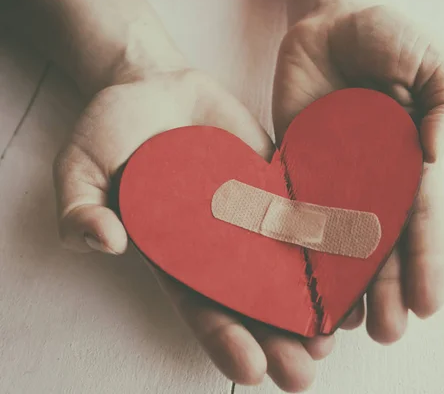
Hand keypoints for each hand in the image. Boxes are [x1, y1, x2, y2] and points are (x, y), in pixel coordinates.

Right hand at [53, 70, 333, 390]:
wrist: (158, 86)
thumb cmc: (113, 129)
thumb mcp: (81, 165)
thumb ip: (81, 206)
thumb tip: (104, 241)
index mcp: (175, 253)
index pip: (200, 306)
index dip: (224, 338)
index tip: (250, 367)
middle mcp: (220, 243)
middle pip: (252, 301)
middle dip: (278, 340)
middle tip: (303, 372)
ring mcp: (253, 215)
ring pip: (287, 268)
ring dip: (311, 303)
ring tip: (335, 334)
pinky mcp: (278, 183)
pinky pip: (306, 214)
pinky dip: (328, 242)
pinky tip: (354, 268)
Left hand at [273, 0, 443, 343]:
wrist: (328, 27)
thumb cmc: (387, 40)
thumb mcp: (432, 62)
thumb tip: (439, 150)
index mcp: (412, 164)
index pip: (423, 219)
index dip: (427, 261)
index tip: (427, 302)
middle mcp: (374, 183)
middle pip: (382, 245)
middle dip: (385, 289)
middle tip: (387, 331)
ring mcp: (333, 182)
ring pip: (339, 243)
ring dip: (342, 286)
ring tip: (342, 325)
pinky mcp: (294, 173)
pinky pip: (293, 216)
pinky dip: (295, 252)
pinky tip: (296, 287)